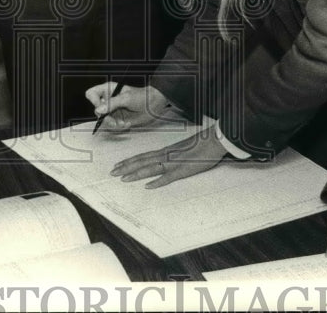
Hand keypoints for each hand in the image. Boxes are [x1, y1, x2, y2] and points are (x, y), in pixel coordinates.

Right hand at [85, 83, 170, 130]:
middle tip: (114, 122)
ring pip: (104, 120)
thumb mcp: (126, 98)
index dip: (94, 101)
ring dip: (113, 124)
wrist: (153, 105)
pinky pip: (112, 125)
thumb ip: (111, 104)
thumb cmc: (141, 96)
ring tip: (123, 123)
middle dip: (105, 117)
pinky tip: (128, 123)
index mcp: (108, 89)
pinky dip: (119, 126)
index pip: (91, 94)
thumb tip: (98, 110)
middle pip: (96, 110)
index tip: (101, 108)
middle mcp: (108, 99)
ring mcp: (112, 109)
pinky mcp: (118, 118)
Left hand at [109, 127, 227, 187]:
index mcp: (166, 151)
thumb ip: (174, 153)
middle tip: (112, 172)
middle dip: (126, 167)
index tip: (118, 165)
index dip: (130, 161)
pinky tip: (148, 186)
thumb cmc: (201, 143)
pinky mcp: (183, 170)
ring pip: (150, 168)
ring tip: (123, 179)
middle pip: (142, 161)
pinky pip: (168, 177)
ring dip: (136, 173)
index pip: (144, 156)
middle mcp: (166, 155)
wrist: (214, 140)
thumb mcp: (184, 148)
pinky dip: (158, 181)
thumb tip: (165, 158)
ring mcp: (174, 163)